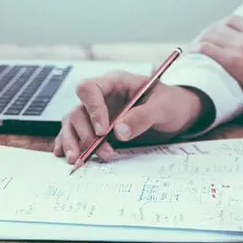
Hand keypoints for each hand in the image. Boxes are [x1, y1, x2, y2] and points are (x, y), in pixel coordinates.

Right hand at [53, 71, 204, 162]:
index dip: (92, 109)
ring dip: (73, 142)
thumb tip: (119, 132)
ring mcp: (97, 112)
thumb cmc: (171, 104)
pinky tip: (64, 155)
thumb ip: (142, 117)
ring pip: (73, 123)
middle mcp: (102, 96)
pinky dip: (68, 143)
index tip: (102, 131)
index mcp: (116, 82)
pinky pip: (76, 133)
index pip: (90, 88)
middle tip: (102, 152)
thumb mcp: (163, 108)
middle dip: (86, 134)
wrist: (178, 114)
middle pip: (78, 110)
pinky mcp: (97, 128)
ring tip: (78, 160)